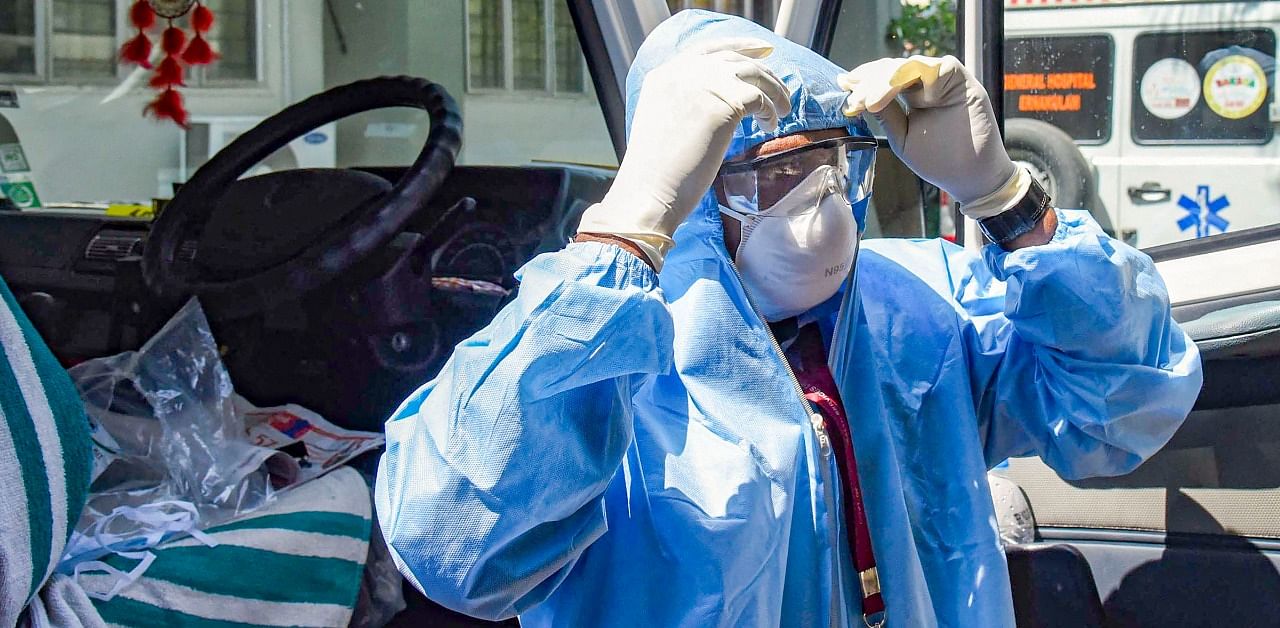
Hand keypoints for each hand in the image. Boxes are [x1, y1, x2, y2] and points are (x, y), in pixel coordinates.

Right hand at [576, 38, 791, 269]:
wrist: (650, 192)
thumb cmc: (657, 172)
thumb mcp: (664, 121)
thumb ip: (685, 101)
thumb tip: (721, 98)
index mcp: (664, 75)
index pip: (709, 48)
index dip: (740, 46)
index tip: (764, 51)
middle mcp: (682, 72)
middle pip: (735, 59)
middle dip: (764, 71)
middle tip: (781, 91)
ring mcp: (703, 85)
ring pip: (753, 74)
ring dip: (774, 91)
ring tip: (783, 110)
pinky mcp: (724, 104)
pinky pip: (759, 98)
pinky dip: (770, 111)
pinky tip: (769, 127)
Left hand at [838, 55, 1030, 218]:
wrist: (971, 177)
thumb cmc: (939, 161)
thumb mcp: (903, 138)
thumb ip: (886, 116)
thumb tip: (860, 97)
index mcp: (912, 98)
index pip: (885, 79)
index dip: (865, 80)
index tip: (844, 84)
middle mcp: (927, 86)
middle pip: (895, 68)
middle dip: (872, 79)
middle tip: (856, 95)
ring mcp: (945, 83)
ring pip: (914, 64)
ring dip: (889, 77)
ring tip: (872, 99)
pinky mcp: (964, 84)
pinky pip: (943, 67)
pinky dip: (922, 74)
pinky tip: (905, 92)